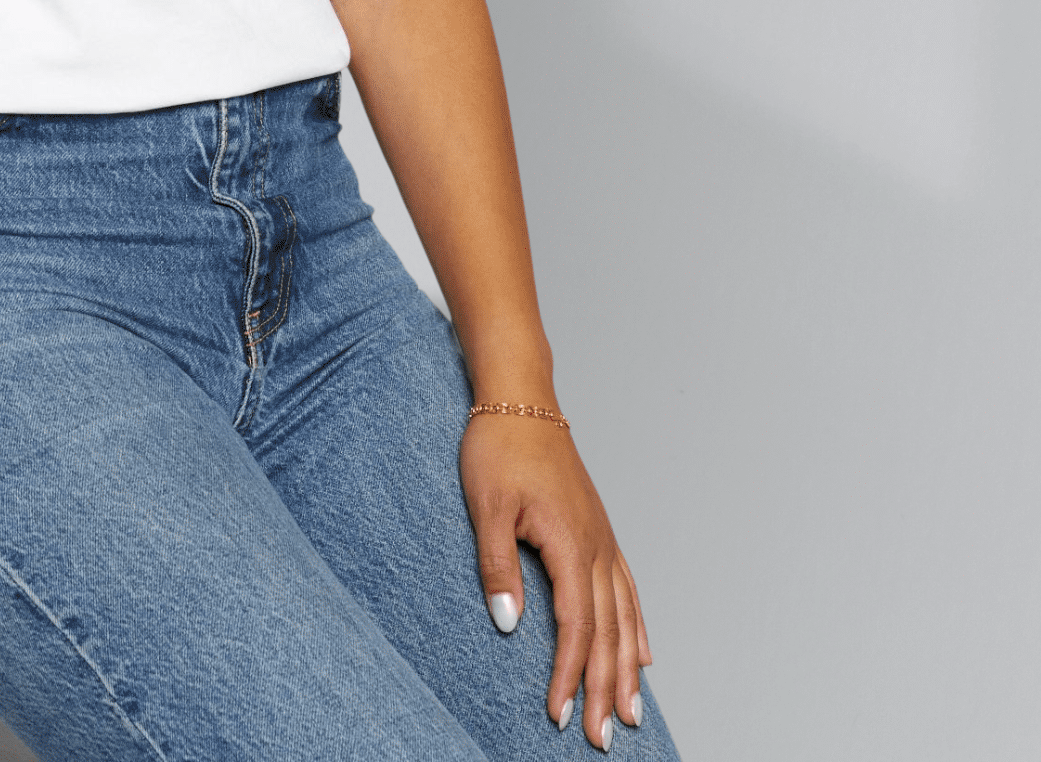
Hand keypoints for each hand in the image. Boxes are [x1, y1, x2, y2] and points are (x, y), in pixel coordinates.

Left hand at [460, 412, 651, 748]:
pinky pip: (627, 590)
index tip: (558, 714)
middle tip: (604, 738)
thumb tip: (508, 624)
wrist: (520, 400)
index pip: (575, 626)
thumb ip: (498, 566)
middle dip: (604, 689)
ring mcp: (603, 539)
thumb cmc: (498, 448)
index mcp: (570, 544)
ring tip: (630, 714)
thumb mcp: (486, 506)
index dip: (568, 674)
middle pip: (607, 632)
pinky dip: (637, 628)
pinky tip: (642, 655)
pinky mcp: (599, 531)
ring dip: (627, 669)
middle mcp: (596, 547)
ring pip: (624, 617)